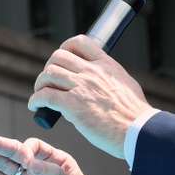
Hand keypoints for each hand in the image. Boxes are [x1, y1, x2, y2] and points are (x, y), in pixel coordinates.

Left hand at [28, 35, 154, 158]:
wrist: (139, 132)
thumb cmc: (135, 115)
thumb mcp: (125, 84)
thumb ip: (109, 78)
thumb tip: (97, 82)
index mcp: (106, 64)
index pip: (79, 42)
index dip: (64, 49)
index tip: (60, 61)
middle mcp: (92, 71)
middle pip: (58, 57)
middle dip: (49, 68)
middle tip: (48, 82)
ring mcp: (81, 87)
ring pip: (48, 74)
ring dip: (40, 84)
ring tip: (40, 94)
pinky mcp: (73, 106)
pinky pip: (45, 96)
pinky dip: (36, 100)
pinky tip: (35, 106)